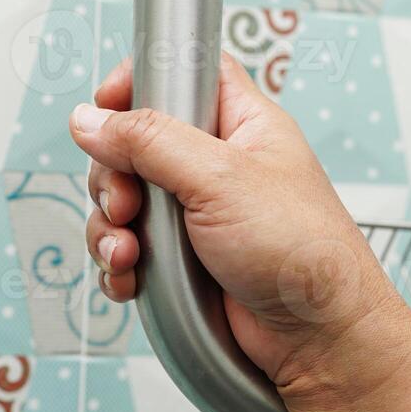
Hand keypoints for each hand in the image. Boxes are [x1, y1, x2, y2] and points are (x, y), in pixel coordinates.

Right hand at [69, 53, 403, 392]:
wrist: (320, 339)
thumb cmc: (302, 251)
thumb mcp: (222, 178)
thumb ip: (151, 141)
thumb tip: (90, 119)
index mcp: (243, 124)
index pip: (185, 73)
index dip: (141, 80)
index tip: (105, 105)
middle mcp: (219, 165)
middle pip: (136, 141)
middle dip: (114, 174)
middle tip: (128, 203)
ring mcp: (199, 215)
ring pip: (125, 200)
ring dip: (112, 226)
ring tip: (130, 253)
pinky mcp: (184, 261)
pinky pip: (130, 249)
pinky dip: (120, 264)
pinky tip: (131, 279)